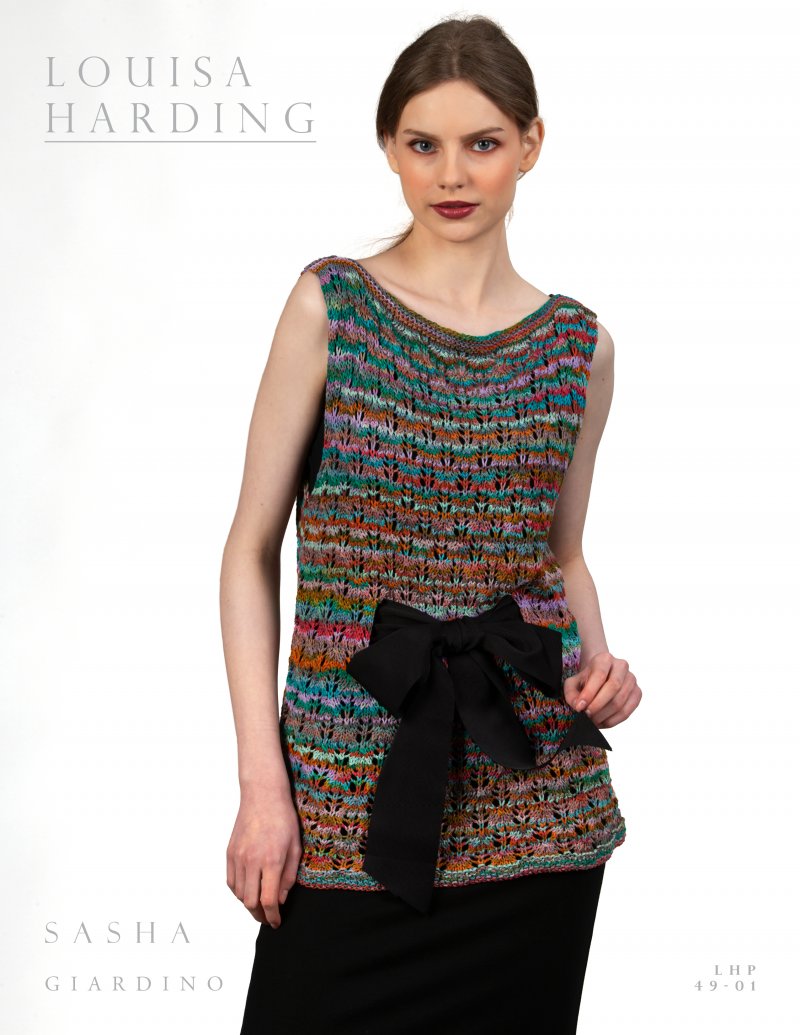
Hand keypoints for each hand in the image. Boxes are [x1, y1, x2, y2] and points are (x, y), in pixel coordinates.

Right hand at [227, 786, 302, 928]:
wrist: (262, 795)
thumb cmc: (284, 819)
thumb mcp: (295, 847)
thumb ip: (289, 877)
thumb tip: (279, 900)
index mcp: (271, 861)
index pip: (268, 901)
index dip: (273, 917)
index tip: (277, 922)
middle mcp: (251, 861)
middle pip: (250, 902)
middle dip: (260, 916)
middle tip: (269, 919)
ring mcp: (238, 857)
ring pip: (239, 894)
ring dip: (249, 905)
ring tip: (260, 906)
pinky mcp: (230, 853)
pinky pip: (231, 882)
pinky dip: (239, 892)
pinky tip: (248, 891)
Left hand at [562, 650, 641, 728]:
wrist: (601, 676)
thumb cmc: (587, 680)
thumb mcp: (573, 683)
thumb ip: (571, 694)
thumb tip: (579, 706)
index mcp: (604, 659)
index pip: (599, 675)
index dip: (589, 693)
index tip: (580, 708)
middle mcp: (621, 666)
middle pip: (613, 688)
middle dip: (598, 706)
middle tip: (586, 716)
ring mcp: (632, 679)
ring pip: (620, 701)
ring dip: (604, 715)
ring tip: (592, 721)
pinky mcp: (637, 693)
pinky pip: (627, 710)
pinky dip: (613, 720)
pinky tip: (602, 722)